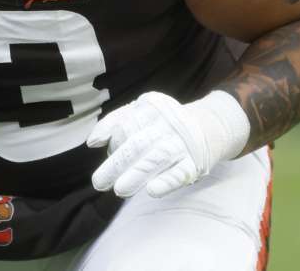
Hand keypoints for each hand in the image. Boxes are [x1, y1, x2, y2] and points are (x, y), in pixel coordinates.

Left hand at [87, 91, 248, 198]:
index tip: (105, 152)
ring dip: (137, 174)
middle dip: (117, 164)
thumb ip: (114, 122)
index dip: (113, 140)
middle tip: (99, 182)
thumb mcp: (141, 112)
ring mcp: (181, 144)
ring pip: (156, 159)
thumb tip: (91, 142)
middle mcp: (167, 124)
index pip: (126, 124)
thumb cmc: (163, 122)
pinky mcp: (194, 162)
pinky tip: (152, 191)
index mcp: (150, 108)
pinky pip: (180, 172)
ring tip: (119, 189)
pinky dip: (167, 181)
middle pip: (137, 144)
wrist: (208, 126)